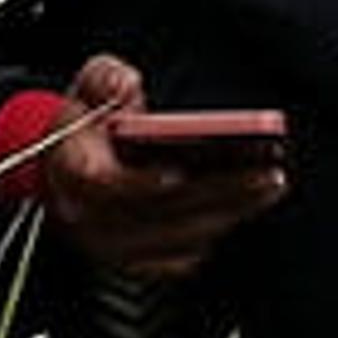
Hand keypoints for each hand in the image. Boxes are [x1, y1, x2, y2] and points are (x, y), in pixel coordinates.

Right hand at [38, 55, 287, 283]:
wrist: (67, 163)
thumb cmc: (87, 123)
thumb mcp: (90, 84)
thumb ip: (106, 78)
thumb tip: (124, 86)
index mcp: (71, 171)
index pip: (104, 185)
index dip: (142, 182)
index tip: (181, 171)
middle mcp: (87, 216)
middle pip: (158, 215)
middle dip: (217, 195)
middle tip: (266, 174)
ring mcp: (110, 244)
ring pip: (175, 241)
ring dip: (228, 215)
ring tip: (270, 186)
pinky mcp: (134, 260)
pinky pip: (180, 258)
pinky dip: (215, 233)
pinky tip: (247, 207)